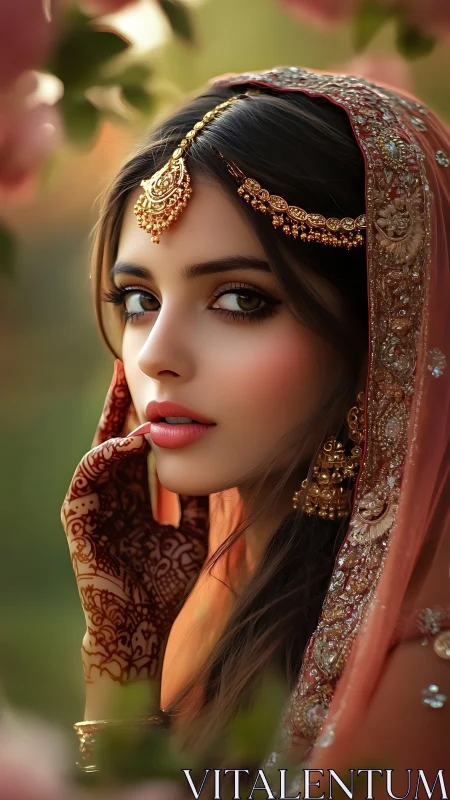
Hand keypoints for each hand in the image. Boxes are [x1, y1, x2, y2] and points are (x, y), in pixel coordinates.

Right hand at [61, 360, 208, 690]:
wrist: (141, 629)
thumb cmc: (163, 587)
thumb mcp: (190, 533)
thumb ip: (197, 501)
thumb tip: (216, 467)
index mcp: (134, 500)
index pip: (136, 450)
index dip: (142, 418)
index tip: (155, 388)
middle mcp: (111, 498)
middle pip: (113, 440)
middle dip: (118, 405)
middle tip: (125, 368)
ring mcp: (93, 508)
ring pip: (98, 453)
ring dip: (111, 424)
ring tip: (130, 396)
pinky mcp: (79, 522)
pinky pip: (86, 480)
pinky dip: (103, 458)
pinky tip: (123, 441)